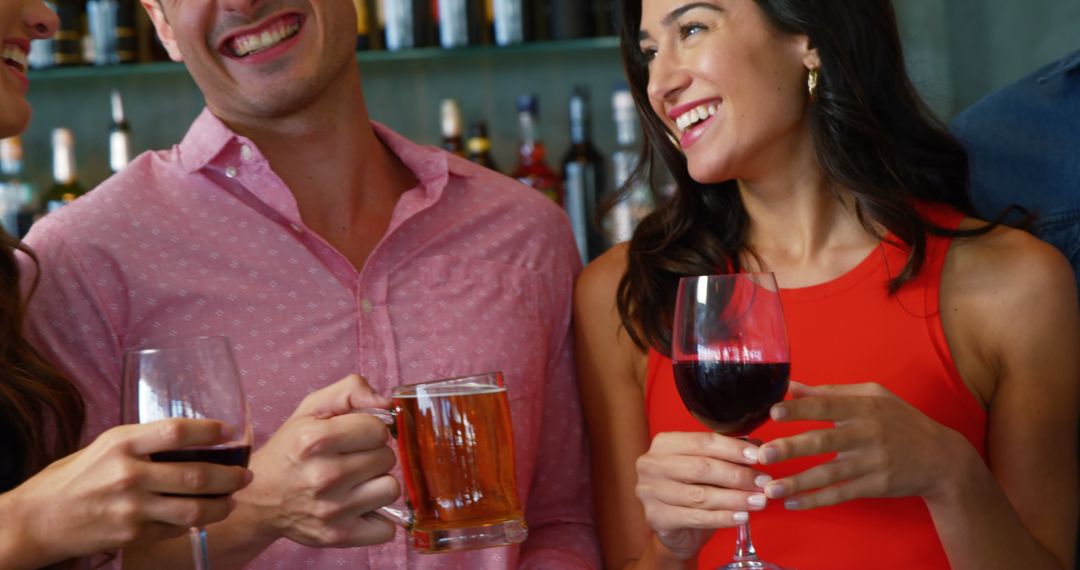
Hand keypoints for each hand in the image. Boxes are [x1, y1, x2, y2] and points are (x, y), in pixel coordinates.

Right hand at [0, 419, 251, 567]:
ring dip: (222, 505)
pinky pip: (176, 527)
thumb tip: (193, 436)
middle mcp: (128, 474)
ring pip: (193, 508)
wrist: (39, 519)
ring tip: (232, 499)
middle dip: (230, 476)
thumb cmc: (76, 476)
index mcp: (122, 444)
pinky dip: (194, 522)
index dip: (209, 431)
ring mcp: (131, 507)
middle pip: (195, 475)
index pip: (176, 432)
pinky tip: (202, 516)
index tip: (230, 432)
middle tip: (245, 475)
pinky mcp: (132, 534)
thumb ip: (145, 441)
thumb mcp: (107, 445)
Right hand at [233, 374, 399, 547]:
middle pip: (387, 458)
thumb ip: (351, 390)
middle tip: (351, 459)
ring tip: (355, 482)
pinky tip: (359, 507)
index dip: (370, 429)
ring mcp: (332, 510)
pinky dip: (378, 519)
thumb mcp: (312, 408)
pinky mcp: (338, 536)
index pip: (378, 429)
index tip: (354, 436)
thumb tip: (388, 403)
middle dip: (373, 455)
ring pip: (391, 489)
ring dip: (377, 484)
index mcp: (314, 440)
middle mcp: (323, 476)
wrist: (259, 499)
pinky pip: (387, 529)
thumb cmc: (291, 449)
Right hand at [634, 431, 771, 560]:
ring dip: (735, 499)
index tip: (758, 456)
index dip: (733, 448)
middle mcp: (651, 464)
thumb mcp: (708, 468)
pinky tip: (742, 517)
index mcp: (664, 444)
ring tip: (758, 501)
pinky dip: (722, 517)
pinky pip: (696, 518)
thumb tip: (758, 446)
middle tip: (763, 482)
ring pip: (700, 495)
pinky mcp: (656, 517)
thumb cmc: (692, 491)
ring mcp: (650, 492)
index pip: (703, 441)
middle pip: (701, 467)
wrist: (674, 530)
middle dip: (737, 475)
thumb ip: (728, 455)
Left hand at [758, 381, 970, 508]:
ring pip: (829, 474)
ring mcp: (872, 462)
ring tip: (769, 488)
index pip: (827, 406)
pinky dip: (816, 501)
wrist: (941, 458)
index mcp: (864, 407)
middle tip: (762, 454)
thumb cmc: (901, 421)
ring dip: (797, 482)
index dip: (800, 409)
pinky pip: (841, 494)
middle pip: (824, 440)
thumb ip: (831, 393)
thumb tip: (791, 386)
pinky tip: (793, 503)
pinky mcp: (875, 486)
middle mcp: (867, 434)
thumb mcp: (873, 397)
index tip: (774, 412)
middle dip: (791, 448)